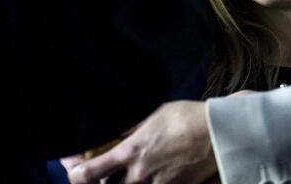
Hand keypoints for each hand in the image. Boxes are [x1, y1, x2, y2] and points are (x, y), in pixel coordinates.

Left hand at [65, 100, 216, 183]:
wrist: (218, 134)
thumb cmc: (185, 118)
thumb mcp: (150, 114)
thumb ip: (127, 128)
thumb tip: (109, 132)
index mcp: (131, 152)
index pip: (89, 173)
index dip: (74, 172)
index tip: (72, 166)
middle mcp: (140, 175)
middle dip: (98, 182)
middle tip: (97, 173)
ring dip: (122, 183)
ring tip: (126, 172)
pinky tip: (149, 177)